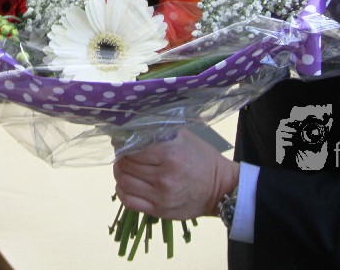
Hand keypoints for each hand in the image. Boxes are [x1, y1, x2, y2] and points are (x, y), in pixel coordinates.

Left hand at [113, 128, 239, 219]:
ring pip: (124, 183)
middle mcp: (163, 177)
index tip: (124, 143)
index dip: (124, 145)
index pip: (132, 149)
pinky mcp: (160, 211)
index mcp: (170, 155)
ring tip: (125, 169)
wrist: (220, 188)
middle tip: (123, 155)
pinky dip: (122, 192)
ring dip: (120, 174)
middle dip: (121, 159)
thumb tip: (132, 128)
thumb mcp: (184, 138)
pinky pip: (129, 202)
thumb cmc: (202, 159)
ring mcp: (161, 197)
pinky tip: (127, 185)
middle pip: (126, 166)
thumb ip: (159, 132)